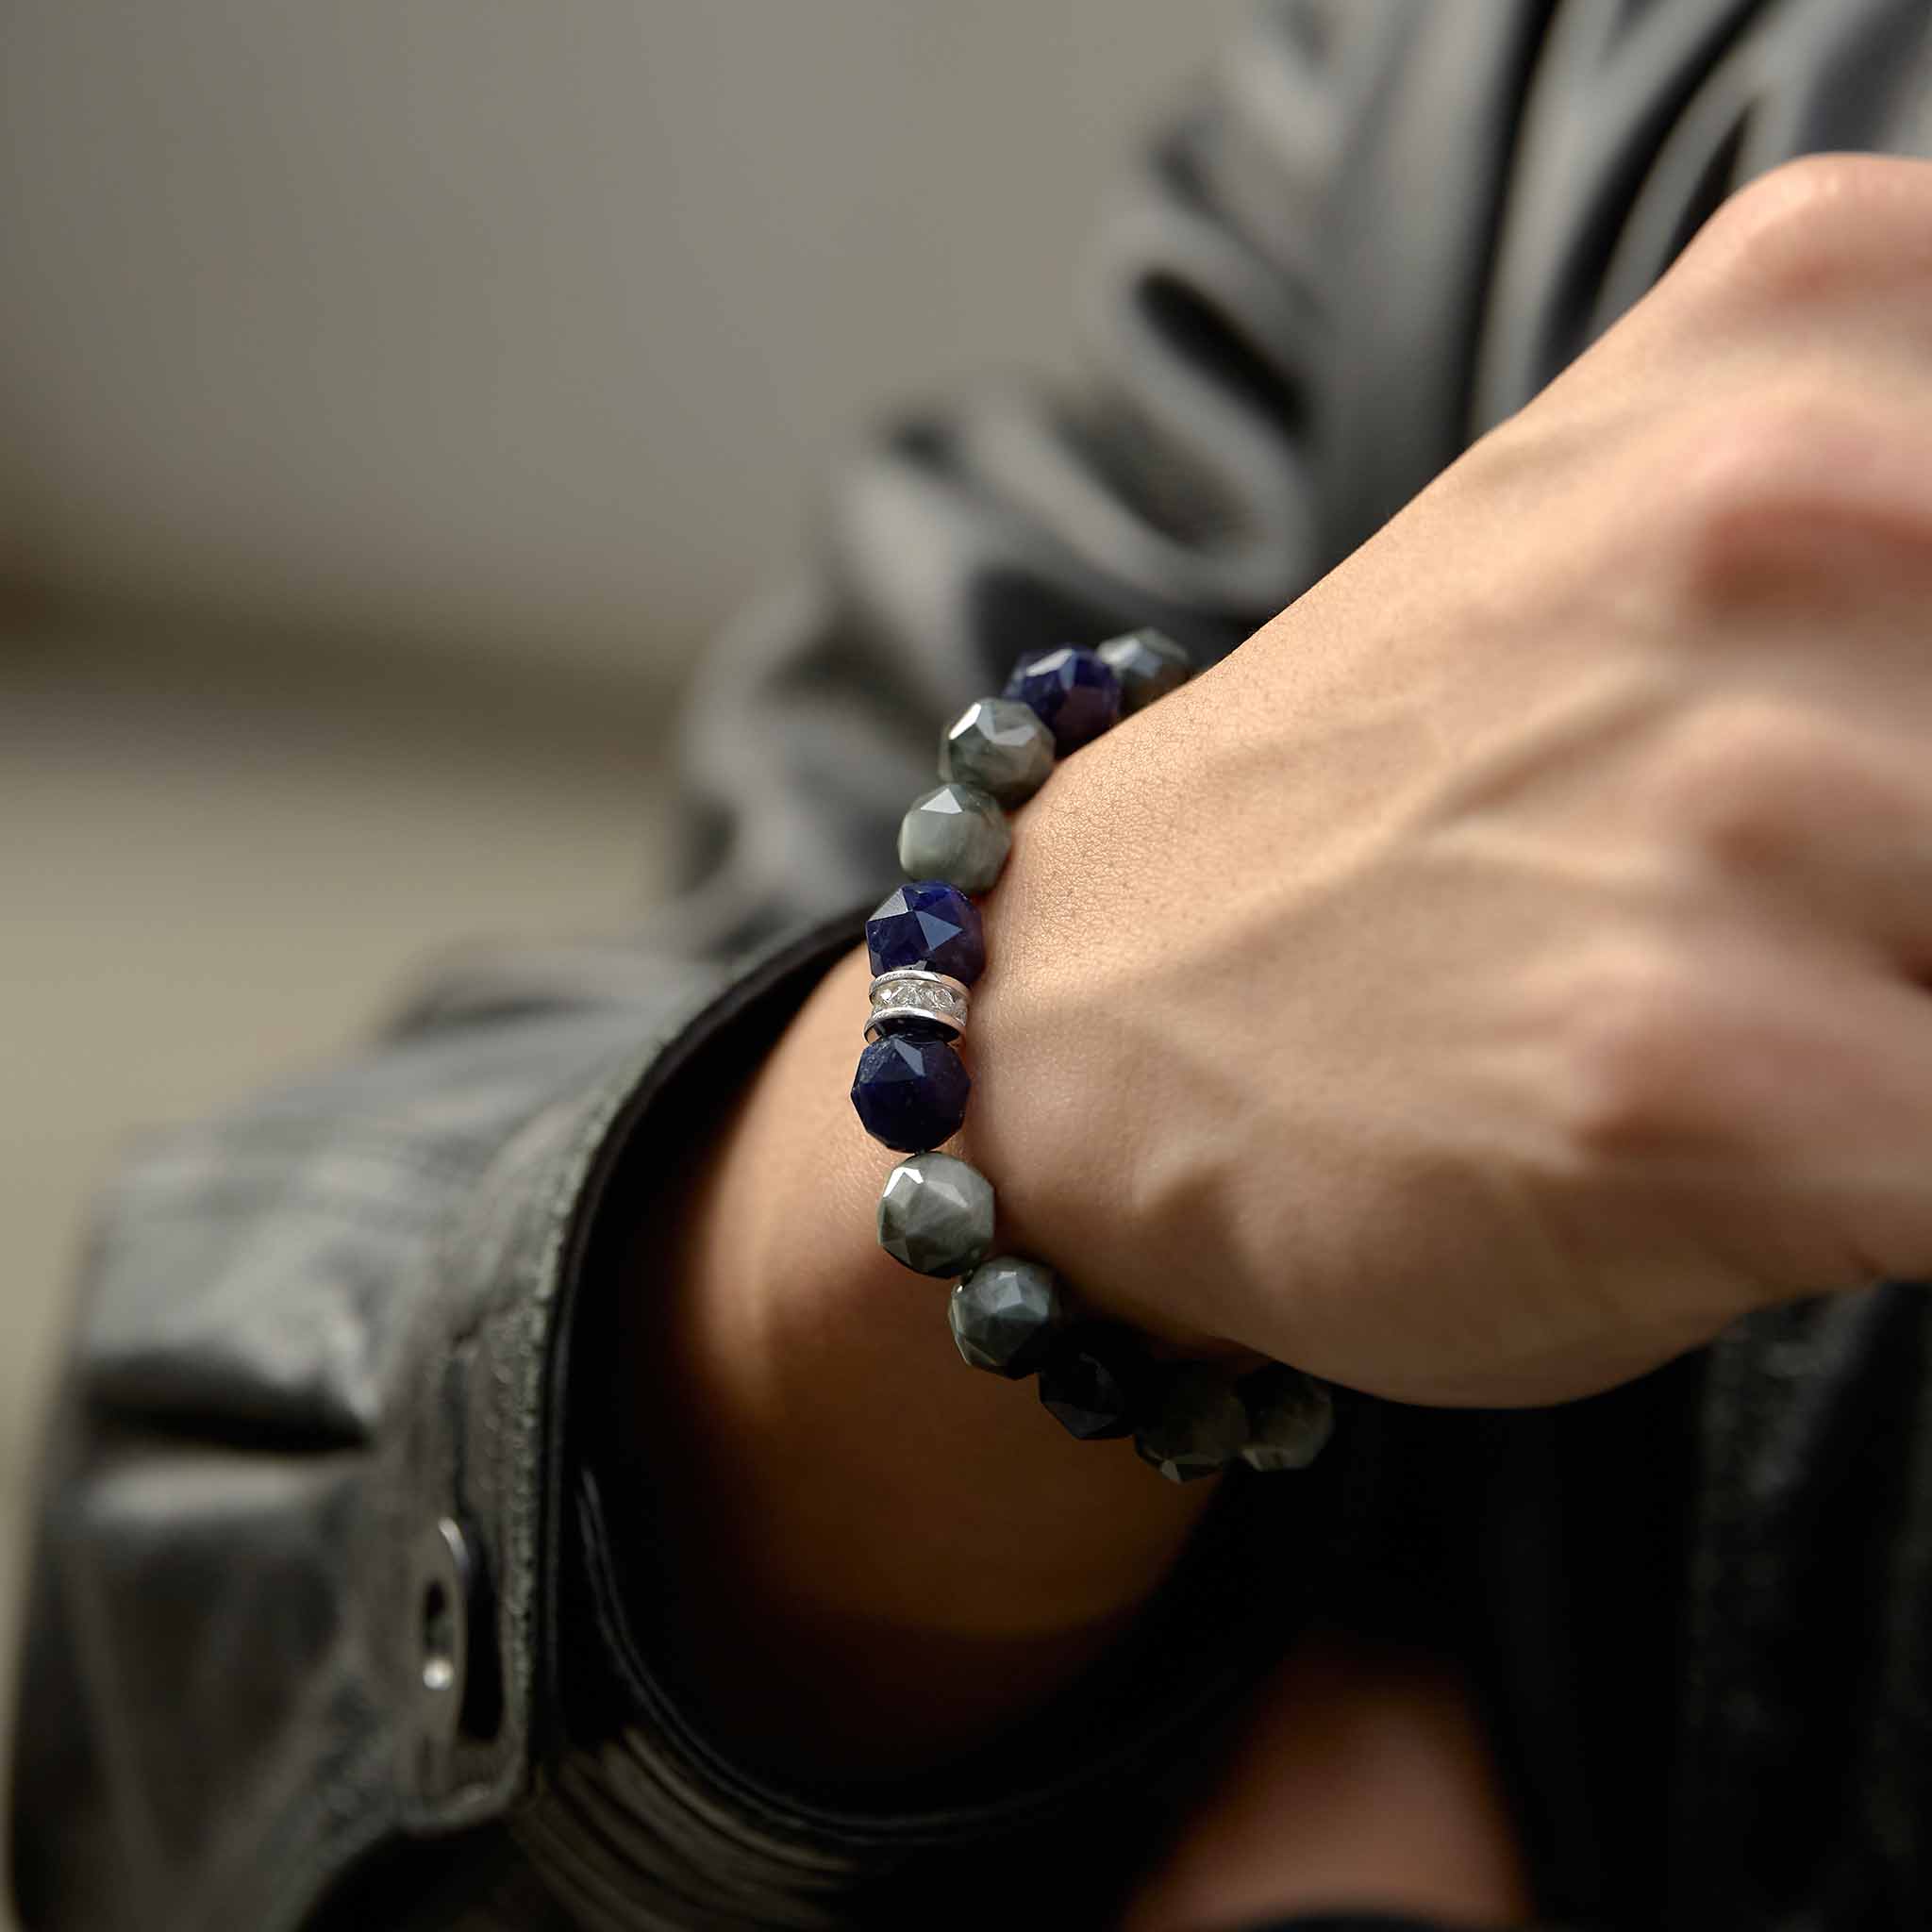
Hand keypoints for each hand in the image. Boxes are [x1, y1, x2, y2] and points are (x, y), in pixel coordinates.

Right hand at [974, 154, 1931, 1405]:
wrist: (1098, 1007)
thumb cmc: (1416, 801)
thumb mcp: (1691, 522)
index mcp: (1819, 320)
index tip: (1903, 769)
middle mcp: (1783, 513)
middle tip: (1842, 907)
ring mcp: (1734, 800)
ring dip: (1928, 1005)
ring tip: (1778, 1007)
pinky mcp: (1697, 1076)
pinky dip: (1928, 1170)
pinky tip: (1799, 1145)